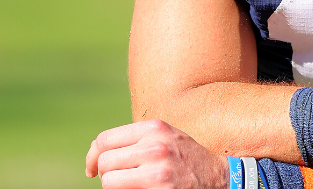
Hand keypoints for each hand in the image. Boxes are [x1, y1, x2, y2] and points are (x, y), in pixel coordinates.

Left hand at [86, 119, 228, 188]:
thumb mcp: (166, 137)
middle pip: (104, 162)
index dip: (92, 156)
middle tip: (118, 180)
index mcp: (154, 129)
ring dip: (114, 187)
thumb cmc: (187, 159)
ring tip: (130, 186)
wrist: (221, 179)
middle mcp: (154, 147)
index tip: (92, 168)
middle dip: (106, 174)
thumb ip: (137, 139)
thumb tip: (97, 151)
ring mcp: (156, 172)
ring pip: (109, 181)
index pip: (105, 140)